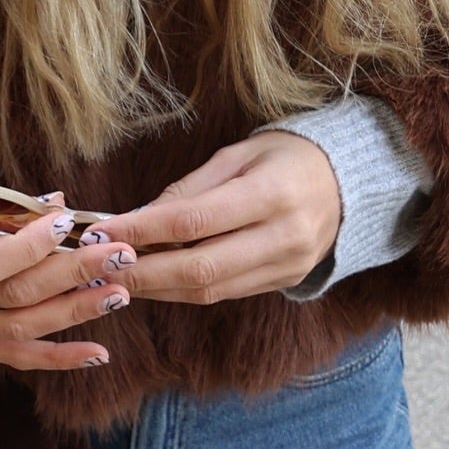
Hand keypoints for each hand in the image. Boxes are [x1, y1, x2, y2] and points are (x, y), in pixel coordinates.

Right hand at [0, 192, 139, 370]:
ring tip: (118, 292)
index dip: (26, 247)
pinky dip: (59, 358)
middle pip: (12, 295)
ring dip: (75, 312)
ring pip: (20, 329)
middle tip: (118, 255)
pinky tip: (99, 354)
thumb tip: (57, 203)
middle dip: (71, 274)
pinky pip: (16, 358)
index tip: (65, 222)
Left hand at [94, 132, 341, 303]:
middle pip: (200, 269)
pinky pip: (224, 294)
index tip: (102, 231)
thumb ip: (190, 189)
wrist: (349, 183)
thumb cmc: (286, 158)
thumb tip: (138, 219)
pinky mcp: (284, 282)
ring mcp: (287, 266)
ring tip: (118, 277)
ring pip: (209, 290)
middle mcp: (284, 236)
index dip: (144, 230)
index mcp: (273, 193)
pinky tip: (156, 280)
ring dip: (158, 288)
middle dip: (143, 272)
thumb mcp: (239, 154)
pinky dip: (184, 290)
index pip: (195, 220)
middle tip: (100, 267)